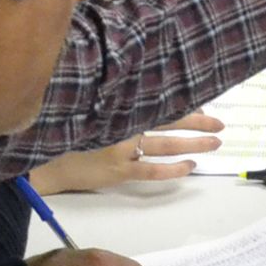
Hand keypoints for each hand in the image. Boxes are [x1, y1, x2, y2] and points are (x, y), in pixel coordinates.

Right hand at [29, 112, 223, 190]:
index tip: (204, 102)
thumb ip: (117, 99)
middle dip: (198, 122)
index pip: (158, 100)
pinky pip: (152, 171)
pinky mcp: (118, 171)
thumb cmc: (68, 128)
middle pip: (168, 121)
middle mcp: (123, 124)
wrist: (45, 158)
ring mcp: (122, 149)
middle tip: (220, 123)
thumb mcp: (92, 106)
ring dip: (193, 144)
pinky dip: (173, 169)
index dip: (183, 103)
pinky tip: (189, 166)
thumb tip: (151, 94)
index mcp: (118, 105)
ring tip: (214, 143)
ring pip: (165, 145)